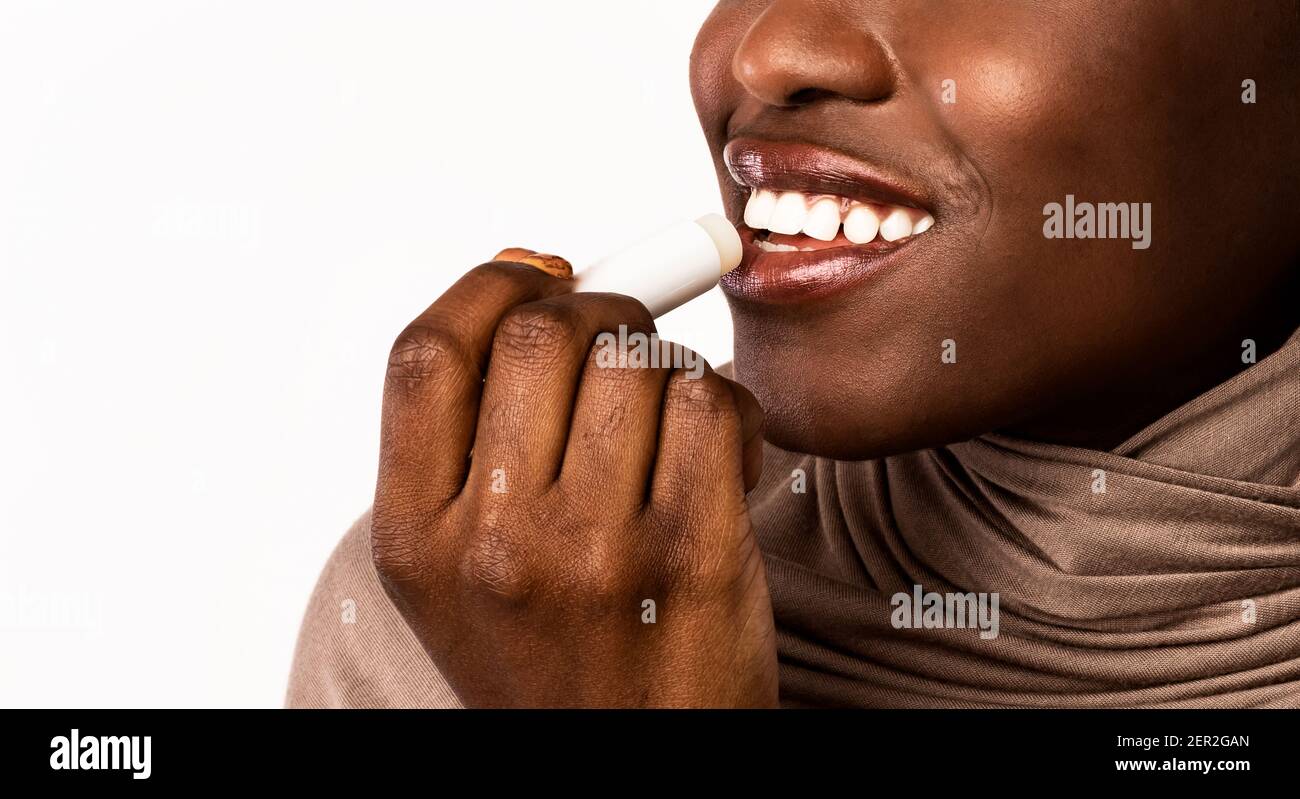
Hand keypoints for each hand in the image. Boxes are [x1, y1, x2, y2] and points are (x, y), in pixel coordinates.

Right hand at [369, 254, 776, 707]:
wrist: (635, 761)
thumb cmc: (559, 655)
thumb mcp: (466, 567)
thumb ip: (477, 439)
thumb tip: (535, 280)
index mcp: (415, 538)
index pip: (427, 353)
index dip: (489, 286)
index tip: (538, 274)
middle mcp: (493, 545)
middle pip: (539, 336)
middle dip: (596, 308)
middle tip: (618, 337)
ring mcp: (594, 553)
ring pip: (637, 359)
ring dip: (663, 364)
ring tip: (666, 421)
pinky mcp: (695, 556)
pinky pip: (711, 402)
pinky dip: (725, 403)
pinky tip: (718, 450)